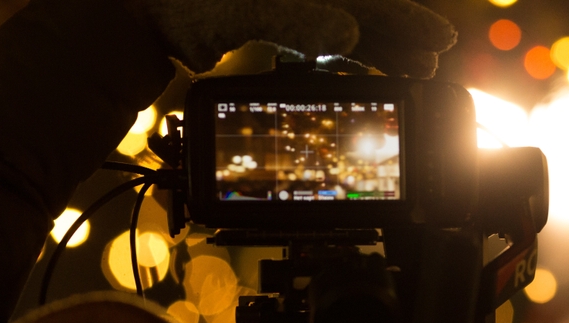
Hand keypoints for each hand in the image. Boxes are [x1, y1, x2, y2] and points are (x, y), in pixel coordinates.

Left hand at [132, 0, 455, 76]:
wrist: (131, 11)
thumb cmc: (172, 4)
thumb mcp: (229, 11)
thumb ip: (290, 17)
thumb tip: (348, 33)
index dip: (405, 17)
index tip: (437, 42)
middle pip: (364, 4)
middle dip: (401, 34)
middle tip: (433, 62)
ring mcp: (284, 1)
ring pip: (346, 19)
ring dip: (379, 47)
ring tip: (412, 70)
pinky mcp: (271, 15)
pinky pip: (320, 33)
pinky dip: (345, 52)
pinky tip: (362, 65)